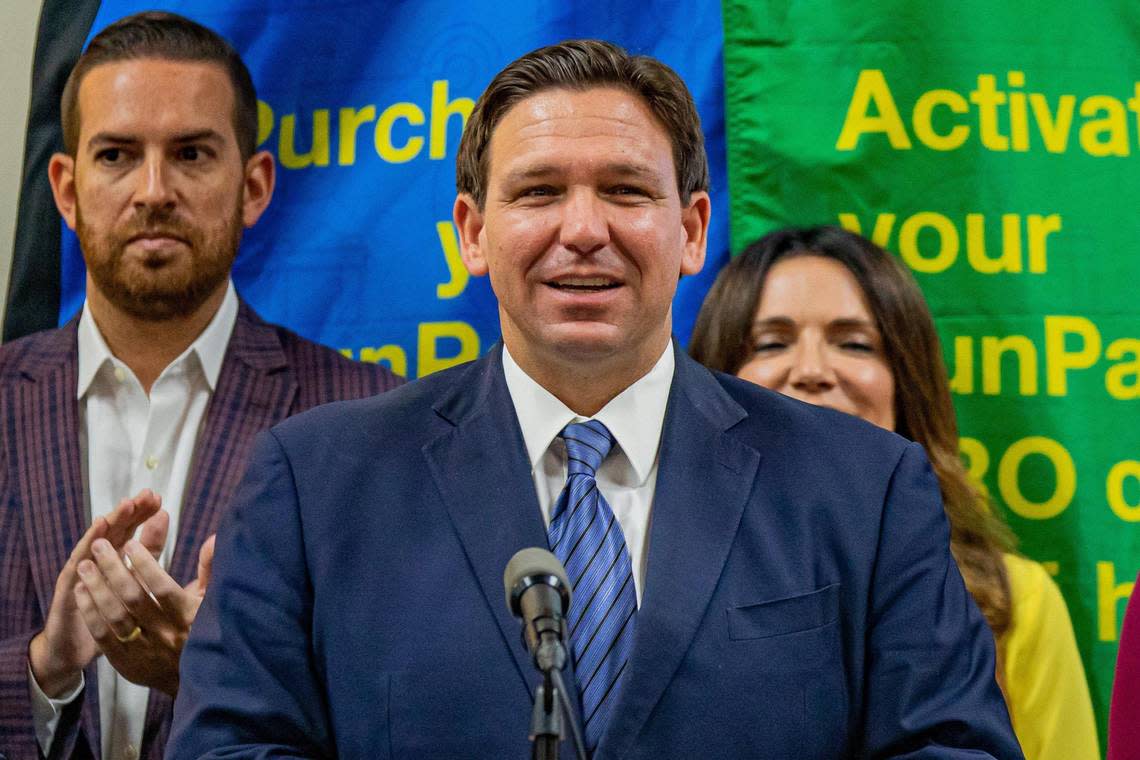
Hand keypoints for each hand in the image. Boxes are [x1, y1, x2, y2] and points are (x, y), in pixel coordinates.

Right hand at [28, 490, 161, 696]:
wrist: (75, 650)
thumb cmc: (108, 616)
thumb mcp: (134, 585)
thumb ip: (150, 557)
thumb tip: (172, 534)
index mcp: (115, 560)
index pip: (131, 532)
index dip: (143, 515)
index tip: (158, 498)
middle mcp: (97, 561)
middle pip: (115, 531)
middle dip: (130, 512)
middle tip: (145, 495)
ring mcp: (81, 573)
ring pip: (98, 543)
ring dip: (112, 523)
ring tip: (126, 505)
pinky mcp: (68, 589)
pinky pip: (78, 565)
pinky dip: (86, 546)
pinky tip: (96, 532)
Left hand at [74, 516, 215, 696]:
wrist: (194, 681)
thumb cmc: (203, 630)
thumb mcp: (211, 601)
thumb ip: (210, 568)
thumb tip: (214, 537)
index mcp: (189, 616)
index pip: (162, 588)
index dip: (144, 565)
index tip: (130, 544)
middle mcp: (166, 634)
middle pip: (133, 598)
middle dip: (113, 569)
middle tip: (99, 546)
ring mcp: (145, 650)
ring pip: (115, 617)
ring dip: (96, 589)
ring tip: (85, 566)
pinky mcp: (127, 664)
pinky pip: (103, 637)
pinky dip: (90, 613)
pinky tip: (81, 593)